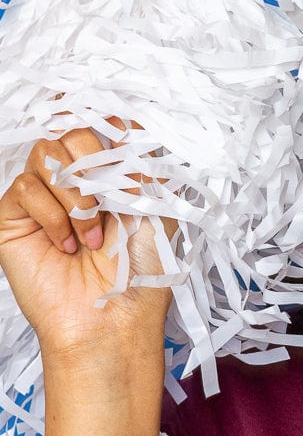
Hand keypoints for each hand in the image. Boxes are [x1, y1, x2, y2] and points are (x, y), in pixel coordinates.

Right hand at [0, 117, 177, 362]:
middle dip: (96, 164)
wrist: (114, 317)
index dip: (110, 119)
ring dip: (77, 196)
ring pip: (46, 155)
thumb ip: (141, 163)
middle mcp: (77, 181)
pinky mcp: (13, 217)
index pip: (102, 126)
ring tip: (92, 236)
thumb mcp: (155, 207)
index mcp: (113, 174)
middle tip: (111, 205)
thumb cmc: (141, 269)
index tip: (125, 123)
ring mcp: (42, 197)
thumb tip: (129, 119)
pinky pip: (25, 188)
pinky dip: (53, 215)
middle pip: (72, 132)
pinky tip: (67, 245)